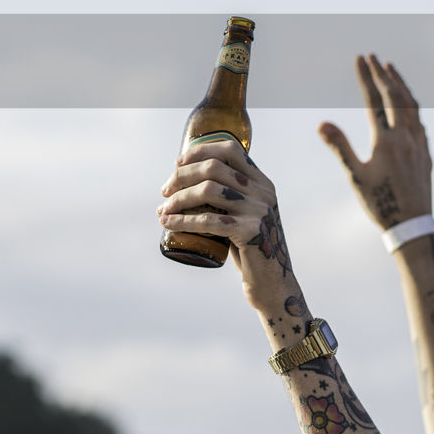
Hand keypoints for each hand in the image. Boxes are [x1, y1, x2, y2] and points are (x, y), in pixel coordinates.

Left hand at [158, 139, 294, 309]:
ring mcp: (259, 211)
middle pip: (214, 168)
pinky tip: (168, 223)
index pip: (231, 150)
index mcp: (262, 183)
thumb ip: (229, 197)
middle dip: (182, 177)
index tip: (177, 163)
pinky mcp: (251, 232)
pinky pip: (209, 220)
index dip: (201, 151)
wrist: (271, 283)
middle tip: (164, 192)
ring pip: (208, 191)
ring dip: (178, 199)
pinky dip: (183, 220)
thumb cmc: (248, 248)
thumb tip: (186, 182)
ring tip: (162, 211)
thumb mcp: (244, 215)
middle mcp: (263, 192)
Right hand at [318, 54, 431, 229]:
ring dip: (401, 85)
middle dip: (384, 74)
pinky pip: (420, 121)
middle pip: (397, 97)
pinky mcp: (426, 154)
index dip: (366, 78)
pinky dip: (412, 106)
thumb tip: (322, 123)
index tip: (360, 58)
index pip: (374, 101)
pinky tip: (408, 106)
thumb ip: (340, 147)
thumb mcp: (355, 177)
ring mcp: (419, 145)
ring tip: (392, 70)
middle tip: (374, 56)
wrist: (413, 225)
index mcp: (386, 141)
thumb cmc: (380, 203)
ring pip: (413, 106)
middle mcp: (406, 138)